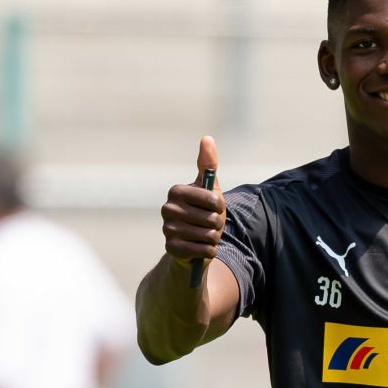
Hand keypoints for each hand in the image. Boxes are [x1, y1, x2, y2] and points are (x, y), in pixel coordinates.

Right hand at [161, 136, 225, 268]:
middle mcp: (167, 209)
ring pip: (208, 235)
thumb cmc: (204, 211)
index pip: (212, 199)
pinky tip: (201, 247)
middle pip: (211, 219)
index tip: (214, 207)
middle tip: (210, 224)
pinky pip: (202, 250)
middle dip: (217, 224)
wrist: (194, 242)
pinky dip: (208, 250)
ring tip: (205, 235)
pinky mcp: (171, 249)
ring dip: (213, 238)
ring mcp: (167, 229)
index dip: (219, 205)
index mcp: (176, 191)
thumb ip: (208, 164)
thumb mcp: (210, 188)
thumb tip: (207, 138)